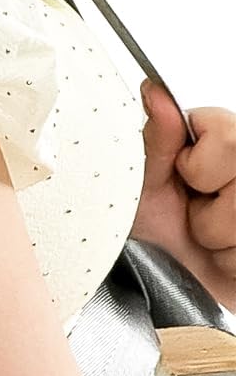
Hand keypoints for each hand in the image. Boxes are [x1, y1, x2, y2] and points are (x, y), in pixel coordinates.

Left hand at [131, 79, 235, 310]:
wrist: (174, 284)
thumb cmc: (161, 228)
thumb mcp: (148, 181)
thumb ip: (157, 140)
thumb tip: (155, 91)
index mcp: (231, 142)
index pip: (227, 136)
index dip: (196, 166)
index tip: (186, 178)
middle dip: (208, 211)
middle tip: (197, 214)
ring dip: (218, 242)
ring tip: (210, 240)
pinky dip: (232, 267)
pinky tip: (228, 261)